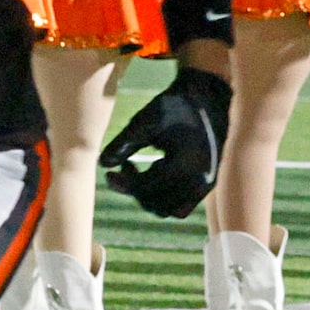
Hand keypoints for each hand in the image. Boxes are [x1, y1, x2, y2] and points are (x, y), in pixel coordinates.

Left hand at [100, 66, 231, 217]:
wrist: (207, 100)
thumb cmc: (173, 108)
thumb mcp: (145, 120)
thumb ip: (123, 143)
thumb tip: (102, 165)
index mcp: (185, 164)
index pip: (145, 188)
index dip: (122, 183)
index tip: (109, 172)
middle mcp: (199, 180)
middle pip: (154, 204)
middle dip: (134, 189)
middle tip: (126, 167)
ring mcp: (205, 186)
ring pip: (167, 210)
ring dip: (148, 197)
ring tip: (143, 171)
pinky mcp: (207, 186)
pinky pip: (180, 208)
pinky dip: (164, 199)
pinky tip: (158, 175)